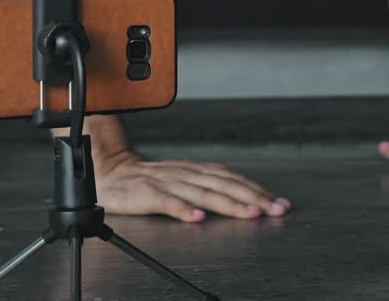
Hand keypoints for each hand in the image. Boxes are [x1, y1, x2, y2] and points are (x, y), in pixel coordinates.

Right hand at [93, 150, 290, 222]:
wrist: (110, 174)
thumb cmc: (148, 181)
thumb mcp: (183, 178)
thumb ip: (208, 184)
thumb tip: (243, 193)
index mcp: (195, 170)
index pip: (232, 178)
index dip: (256, 190)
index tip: (278, 203)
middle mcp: (185, 174)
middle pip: (224, 185)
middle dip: (253, 198)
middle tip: (276, 210)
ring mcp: (166, 183)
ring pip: (202, 193)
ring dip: (228, 204)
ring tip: (249, 213)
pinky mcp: (146, 193)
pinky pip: (166, 202)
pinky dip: (183, 209)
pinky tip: (197, 218)